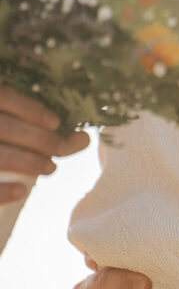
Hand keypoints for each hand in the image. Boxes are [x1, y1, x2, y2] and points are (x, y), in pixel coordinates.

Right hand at [0, 83, 90, 203]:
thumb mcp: (3, 106)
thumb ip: (15, 102)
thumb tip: (57, 116)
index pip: (4, 96)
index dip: (32, 110)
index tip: (57, 123)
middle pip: (6, 128)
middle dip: (41, 140)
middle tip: (63, 150)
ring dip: (28, 163)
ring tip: (50, 168)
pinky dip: (1, 192)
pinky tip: (21, 192)